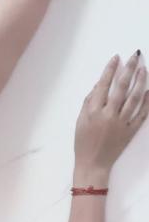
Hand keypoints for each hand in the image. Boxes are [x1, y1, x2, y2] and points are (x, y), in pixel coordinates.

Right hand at [74, 51, 148, 170]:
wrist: (93, 165)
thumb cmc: (83, 144)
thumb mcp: (80, 121)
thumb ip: (89, 102)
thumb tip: (98, 85)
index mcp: (94, 111)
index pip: (103, 85)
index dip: (110, 69)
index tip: (116, 58)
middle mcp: (109, 115)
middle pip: (121, 87)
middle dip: (129, 69)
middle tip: (135, 56)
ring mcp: (121, 123)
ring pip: (134, 98)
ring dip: (140, 81)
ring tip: (144, 69)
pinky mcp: (130, 132)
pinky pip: (141, 114)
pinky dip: (147, 102)